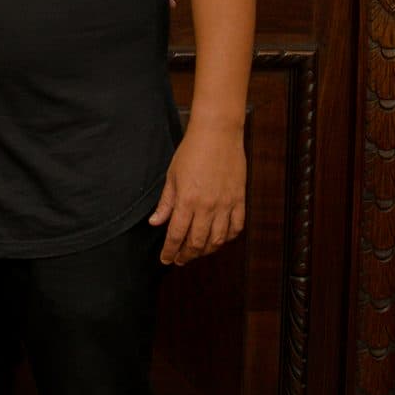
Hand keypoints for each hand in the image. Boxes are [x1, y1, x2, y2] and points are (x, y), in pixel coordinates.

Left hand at [149, 121, 244, 263]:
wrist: (217, 134)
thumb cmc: (191, 152)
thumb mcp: (171, 176)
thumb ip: (165, 203)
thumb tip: (155, 223)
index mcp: (186, 200)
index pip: (176, 235)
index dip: (170, 251)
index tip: (166, 259)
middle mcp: (207, 206)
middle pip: (197, 242)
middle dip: (186, 255)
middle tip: (179, 259)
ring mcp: (226, 204)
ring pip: (217, 239)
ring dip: (206, 250)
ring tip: (197, 252)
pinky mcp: (239, 200)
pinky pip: (236, 227)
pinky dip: (227, 238)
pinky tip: (219, 239)